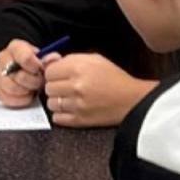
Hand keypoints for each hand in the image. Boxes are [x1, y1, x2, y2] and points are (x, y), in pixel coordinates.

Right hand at [0, 39, 52, 107]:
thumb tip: (52, 59)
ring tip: (32, 89)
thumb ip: (51, 59)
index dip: (35, 67)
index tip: (40, 70)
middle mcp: (3, 58)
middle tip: (39, 82)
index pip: (24, 57)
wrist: (29, 73)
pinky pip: (5, 97)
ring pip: (11, 87)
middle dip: (32, 81)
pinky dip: (19, 100)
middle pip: (17, 75)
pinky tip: (26, 95)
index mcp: (16, 47)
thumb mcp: (46, 59)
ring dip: (25, 91)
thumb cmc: (36, 65)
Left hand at [44, 53, 158, 127]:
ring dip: (57, 101)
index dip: (53, 73)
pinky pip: (56, 118)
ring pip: (50, 103)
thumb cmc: (114, 78)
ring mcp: (77, 105)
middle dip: (55, 86)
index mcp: (79, 68)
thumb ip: (69, 58)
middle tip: (65, 86)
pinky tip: (70, 108)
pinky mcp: (80, 120)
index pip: (49, 71)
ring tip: (69, 98)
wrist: (132, 100)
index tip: (59, 75)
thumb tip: (48, 61)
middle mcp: (76, 86)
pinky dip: (61, 114)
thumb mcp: (94, 59)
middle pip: (48, 87)